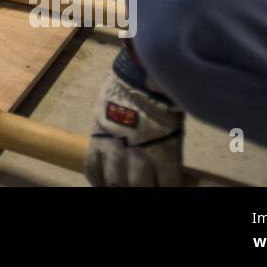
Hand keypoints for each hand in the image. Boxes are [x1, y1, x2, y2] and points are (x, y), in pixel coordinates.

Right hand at [85, 70, 184, 186]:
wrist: (138, 78)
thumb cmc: (162, 104)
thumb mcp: (174, 132)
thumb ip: (167, 155)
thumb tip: (167, 175)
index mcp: (163, 152)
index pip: (166, 185)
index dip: (165, 187)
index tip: (162, 185)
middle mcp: (138, 153)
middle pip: (137, 186)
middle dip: (140, 188)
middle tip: (141, 184)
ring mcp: (115, 146)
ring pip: (114, 181)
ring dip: (118, 185)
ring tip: (119, 184)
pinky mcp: (96, 138)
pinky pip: (92, 167)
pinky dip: (96, 179)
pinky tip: (102, 183)